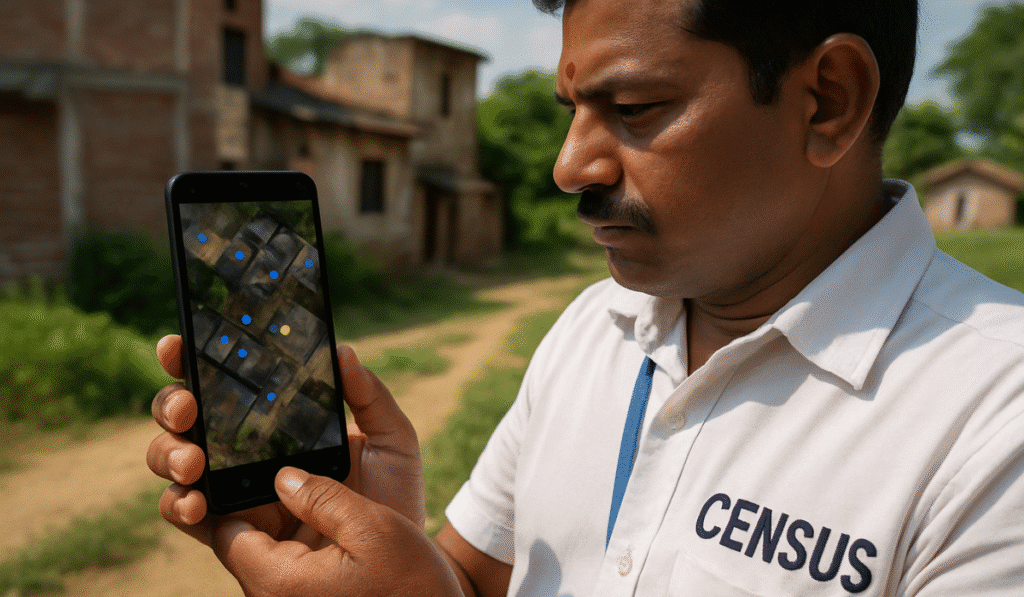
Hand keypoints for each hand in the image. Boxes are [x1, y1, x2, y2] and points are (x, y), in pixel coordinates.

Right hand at [147, 335, 459, 594]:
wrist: (398, 561)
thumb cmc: (393, 496)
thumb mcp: (392, 441)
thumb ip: (370, 397)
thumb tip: (342, 351)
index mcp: (279, 421)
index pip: (228, 383)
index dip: (194, 360)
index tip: (179, 345)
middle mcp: (247, 450)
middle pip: (187, 417)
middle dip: (172, 405)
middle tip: (188, 407)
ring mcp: (234, 489)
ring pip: (175, 461)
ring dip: (169, 453)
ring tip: (194, 460)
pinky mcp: (232, 531)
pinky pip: (189, 516)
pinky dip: (179, 505)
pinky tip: (195, 502)